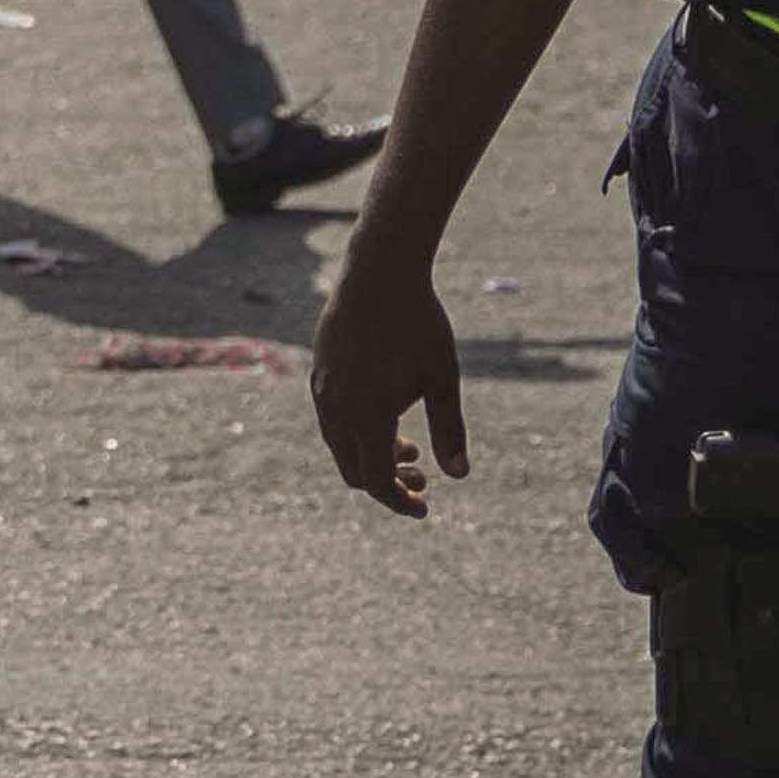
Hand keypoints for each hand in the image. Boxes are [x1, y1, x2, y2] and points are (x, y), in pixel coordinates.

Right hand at [310, 247, 467, 516]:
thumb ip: (449, 429)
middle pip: (355, 472)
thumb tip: (459, 476)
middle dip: (389, 481)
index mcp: (368, 415)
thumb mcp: (442, 377)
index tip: (425, 506)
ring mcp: (323, 392)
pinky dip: (358, 433)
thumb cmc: (418, 322)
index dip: (399, 501)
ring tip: (409, 444)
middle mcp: (338, 409)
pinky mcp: (319, 375)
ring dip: (373, 456)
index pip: (376, 481)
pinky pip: (332, 421)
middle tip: (422, 472)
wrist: (378, 271)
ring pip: (341, 446)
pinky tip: (387, 414)